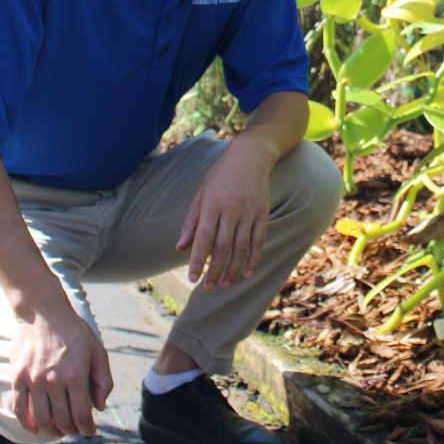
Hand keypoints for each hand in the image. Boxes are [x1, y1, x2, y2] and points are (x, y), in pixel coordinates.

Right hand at [9, 305, 113, 436]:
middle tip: (75, 429)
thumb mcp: (97, 351)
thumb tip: (100, 407)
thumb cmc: (74, 331)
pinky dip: (27, 422)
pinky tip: (35, 428)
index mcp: (76, 375)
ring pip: (41, 418)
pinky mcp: (18, 377)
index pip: (81, 414)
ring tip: (58, 429)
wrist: (44, 312)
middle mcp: (54, 380)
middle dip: (71, 429)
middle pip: (62, 419)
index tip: (89, 431)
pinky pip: (19, 408)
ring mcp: (33, 380)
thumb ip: (103, 380)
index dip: (86, 428)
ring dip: (51, 429)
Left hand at [177, 142, 271, 291]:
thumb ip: (191, 222)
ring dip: (233, 268)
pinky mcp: (262, 213)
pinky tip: (247, 272)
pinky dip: (253, 258)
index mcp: (212, 205)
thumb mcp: (201, 194)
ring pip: (241, 247)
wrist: (251, 156)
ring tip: (225, 283)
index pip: (204, 238)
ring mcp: (249, 212)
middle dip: (215, 270)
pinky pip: (258, 240)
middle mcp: (231, 210)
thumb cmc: (220, 175)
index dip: (198, 260)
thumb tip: (180, 248)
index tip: (193, 278)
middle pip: (223, 247)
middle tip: (208, 288)